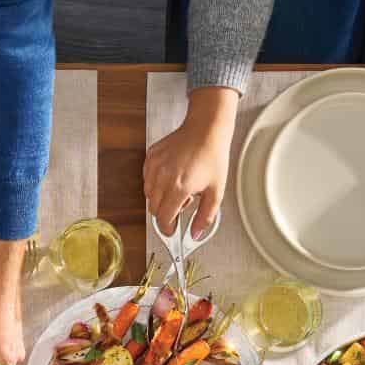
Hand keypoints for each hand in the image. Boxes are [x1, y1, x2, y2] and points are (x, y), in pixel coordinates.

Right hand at [144, 87, 236, 237]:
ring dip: (160, 197)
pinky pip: (147, 179)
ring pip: (148, 195)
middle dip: (166, 211)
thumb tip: (195, 235)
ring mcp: (154, 166)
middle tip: (183, 201)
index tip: (172, 230)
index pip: (164, 219)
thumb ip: (205, 217)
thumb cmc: (213, 156)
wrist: (206, 129)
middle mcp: (163, 177)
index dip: (168, 228)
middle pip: (154, 209)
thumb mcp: (216, 191)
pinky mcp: (150, 157)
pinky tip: (172, 174)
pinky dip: (156, 182)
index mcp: (180, 187)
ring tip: (179, 185)